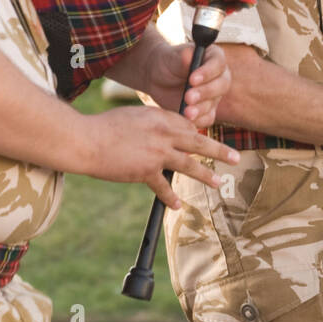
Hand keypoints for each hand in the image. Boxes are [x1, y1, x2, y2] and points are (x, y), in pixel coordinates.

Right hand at [82, 106, 239, 207]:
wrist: (87, 140)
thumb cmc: (104, 126)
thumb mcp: (132, 116)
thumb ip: (150, 123)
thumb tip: (160, 132)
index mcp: (159, 116)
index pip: (186, 125)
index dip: (195, 133)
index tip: (203, 140)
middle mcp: (163, 133)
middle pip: (197, 142)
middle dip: (219, 150)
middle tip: (235, 157)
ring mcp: (157, 153)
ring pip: (189, 164)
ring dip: (205, 174)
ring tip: (217, 182)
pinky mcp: (146, 171)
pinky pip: (163, 186)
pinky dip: (170, 197)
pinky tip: (178, 205)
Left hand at [138, 42, 230, 128]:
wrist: (159, 78)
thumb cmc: (168, 62)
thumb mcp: (172, 57)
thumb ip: (183, 57)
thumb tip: (190, 57)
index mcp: (214, 58)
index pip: (218, 64)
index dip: (207, 72)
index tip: (192, 80)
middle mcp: (219, 77)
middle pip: (221, 86)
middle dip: (205, 93)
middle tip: (188, 98)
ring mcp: (215, 96)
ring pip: (213, 104)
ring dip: (200, 109)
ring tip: (186, 112)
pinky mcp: (207, 111)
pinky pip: (207, 118)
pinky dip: (197, 120)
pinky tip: (186, 120)